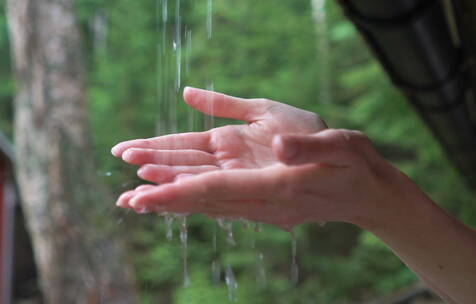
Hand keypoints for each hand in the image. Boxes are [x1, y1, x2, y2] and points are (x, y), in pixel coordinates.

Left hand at [112, 88, 399, 229]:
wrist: (366, 192)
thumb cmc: (354, 163)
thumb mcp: (339, 144)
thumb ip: (305, 145)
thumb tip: (276, 144)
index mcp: (276, 185)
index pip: (218, 189)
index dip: (180, 190)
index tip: (147, 194)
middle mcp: (262, 200)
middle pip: (204, 199)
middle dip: (164, 199)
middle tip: (126, 201)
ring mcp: (259, 205)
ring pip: (207, 203)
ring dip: (171, 201)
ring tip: (135, 201)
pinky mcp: (259, 201)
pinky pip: (219, 201)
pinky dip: (190, 199)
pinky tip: (170, 197)